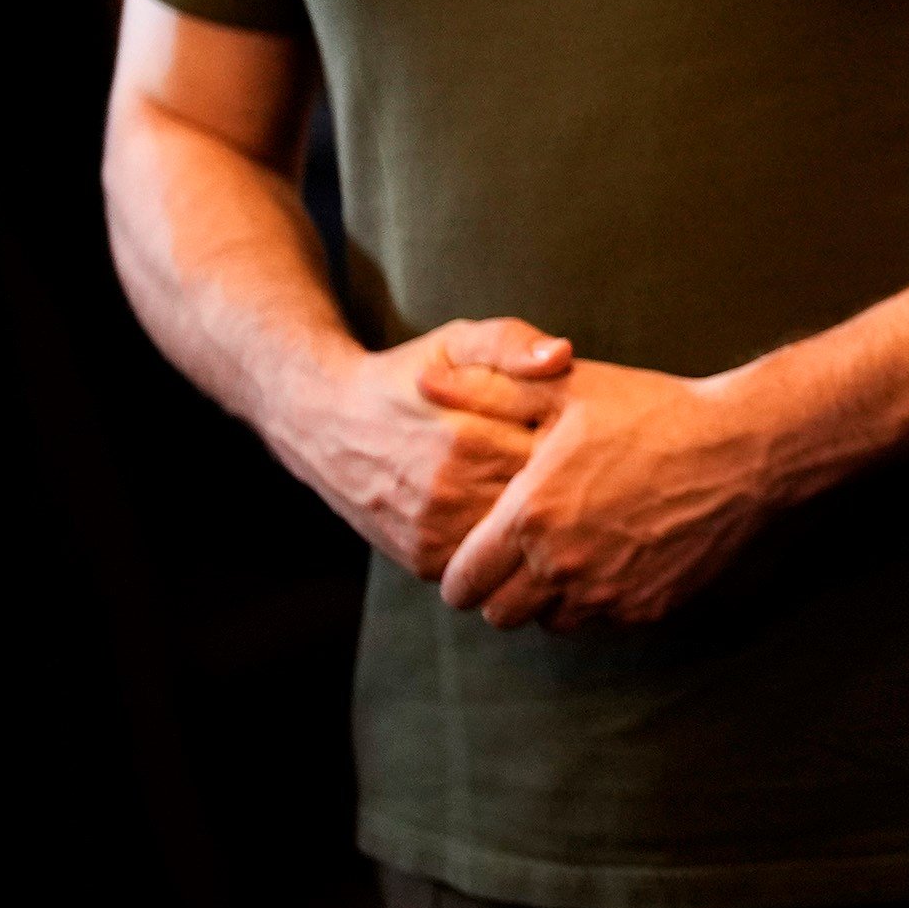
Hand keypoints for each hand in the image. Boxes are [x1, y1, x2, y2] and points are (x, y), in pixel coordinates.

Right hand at [278, 316, 574, 581]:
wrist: (326, 423)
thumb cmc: (407, 378)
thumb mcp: (456, 342)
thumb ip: (511, 343)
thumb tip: (562, 355)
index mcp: (468, 436)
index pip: (558, 456)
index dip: (579, 448)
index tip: (582, 437)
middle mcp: (451, 490)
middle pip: (542, 503)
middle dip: (564, 488)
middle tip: (573, 470)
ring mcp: (436, 532)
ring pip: (518, 541)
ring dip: (535, 523)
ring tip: (538, 493)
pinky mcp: (424, 560)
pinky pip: (489, 565)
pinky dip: (503, 548)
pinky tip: (503, 517)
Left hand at [438, 352, 791, 632]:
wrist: (743, 450)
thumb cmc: (652, 413)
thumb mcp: (565, 389)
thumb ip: (486, 389)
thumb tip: (424, 379)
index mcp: (529, 517)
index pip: (461, 582)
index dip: (461, 572)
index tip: (476, 553)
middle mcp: (560, 566)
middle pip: (498, 615)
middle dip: (499, 591)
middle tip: (518, 558)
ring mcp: (606, 592)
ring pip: (549, 623)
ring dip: (548, 600)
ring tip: (568, 555)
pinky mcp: (646, 608)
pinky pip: (601, 620)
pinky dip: (598, 600)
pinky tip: (614, 556)